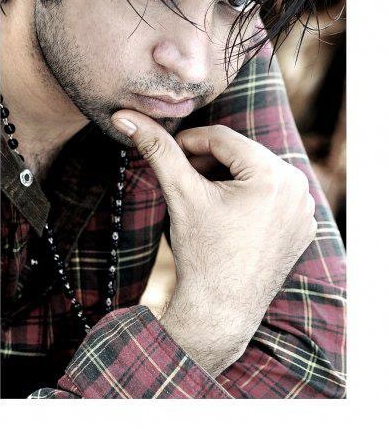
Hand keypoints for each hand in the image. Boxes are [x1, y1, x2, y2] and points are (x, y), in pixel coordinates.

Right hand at [111, 111, 316, 377]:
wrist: (219, 311)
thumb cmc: (201, 253)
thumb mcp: (180, 194)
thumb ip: (157, 149)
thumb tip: (125, 116)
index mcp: (273, 174)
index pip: (224, 138)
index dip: (191, 140)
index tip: (170, 152)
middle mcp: (297, 188)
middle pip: (243, 155)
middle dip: (211, 161)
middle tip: (184, 175)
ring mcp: (303, 210)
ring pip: (257, 174)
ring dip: (229, 177)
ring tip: (204, 195)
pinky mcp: (302, 228)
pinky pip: (272, 196)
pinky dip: (249, 197)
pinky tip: (227, 215)